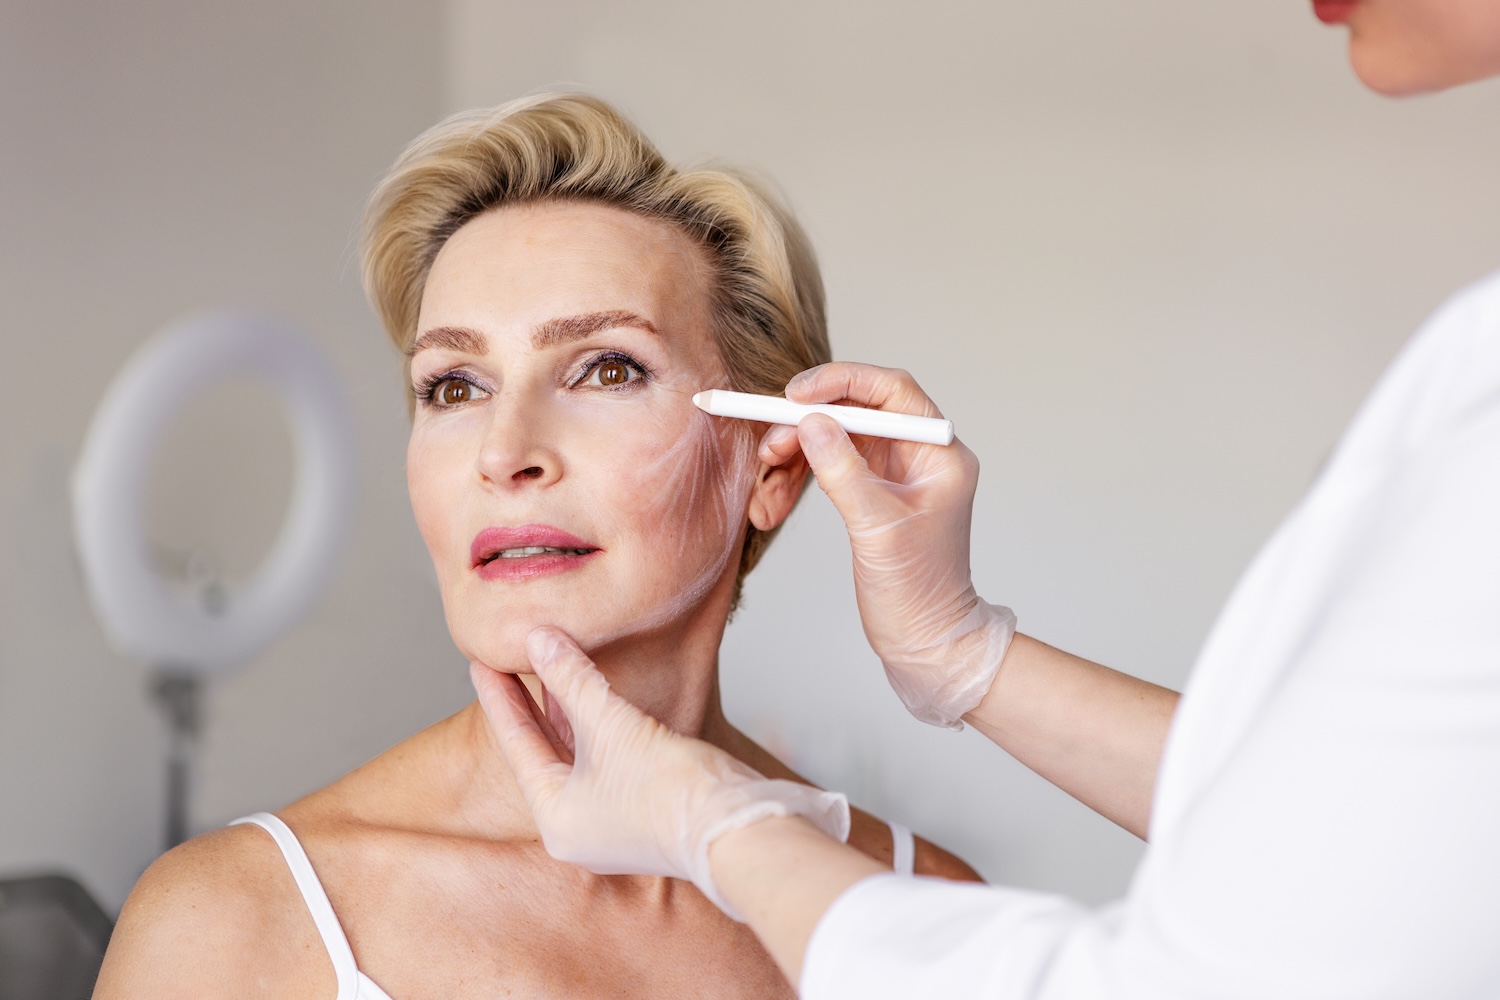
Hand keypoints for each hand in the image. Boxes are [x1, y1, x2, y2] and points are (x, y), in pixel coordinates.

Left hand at [471, 627, 849, 918]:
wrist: (738, 829)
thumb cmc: (670, 790)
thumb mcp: (611, 725)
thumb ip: (572, 680)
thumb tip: (538, 638)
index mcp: (555, 819)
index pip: (516, 745)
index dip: (498, 698)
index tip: (480, 661)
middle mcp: (577, 828)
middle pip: (543, 751)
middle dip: (528, 703)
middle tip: (504, 659)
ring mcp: (611, 823)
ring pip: (576, 754)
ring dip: (564, 710)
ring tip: (547, 666)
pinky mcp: (643, 812)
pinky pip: (605, 760)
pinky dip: (595, 725)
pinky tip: (595, 694)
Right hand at [761, 362, 1015, 728]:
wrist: (925, 641)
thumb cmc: (917, 591)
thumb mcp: (876, 526)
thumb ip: (843, 469)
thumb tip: (810, 421)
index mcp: (939, 452)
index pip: (890, 391)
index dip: (840, 383)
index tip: (794, 395)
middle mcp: (919, 454)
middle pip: (854, 412)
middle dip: (806, 427)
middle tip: (768, 448)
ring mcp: (895, 473)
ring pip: (833, 439)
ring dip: (793, 457)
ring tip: (764, 488)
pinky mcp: (872, 493)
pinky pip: (827, 467)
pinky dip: (796, 480)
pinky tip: (771, 504)